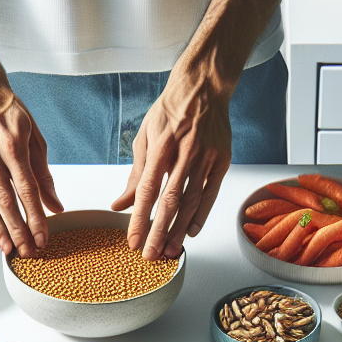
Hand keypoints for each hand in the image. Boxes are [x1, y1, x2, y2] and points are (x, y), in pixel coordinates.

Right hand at [0, 0, 62, 257]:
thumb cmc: (8, 111)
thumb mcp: (34, 136)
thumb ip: (44, 174)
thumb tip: (56, 206)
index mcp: (13, 144)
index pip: (27, 189)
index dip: (36, 217)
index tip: (43, 237)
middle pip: (5, 199)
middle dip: (18, 229)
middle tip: (27, 251)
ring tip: (8, 248)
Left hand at [111, 0, 292, 259]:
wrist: (203, 87)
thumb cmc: (170, 111)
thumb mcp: (145, 138)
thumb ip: (134, 175)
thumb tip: (119, 205)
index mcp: (161, 146)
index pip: (147, 190)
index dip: (140, 218)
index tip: (133, 240)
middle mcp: (185, 153)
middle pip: (170, 201)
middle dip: (159, 231)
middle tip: (151, 255)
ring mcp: (206, 157)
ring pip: (192, 201)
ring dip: (181, 229)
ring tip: (171, 251)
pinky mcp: (222, 160)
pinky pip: (211, 193)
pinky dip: (201, 215)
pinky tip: (192, 232)